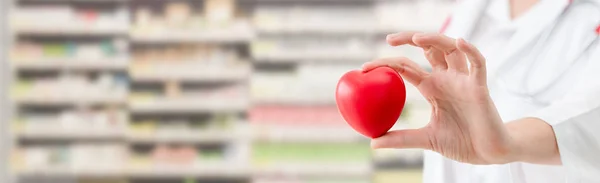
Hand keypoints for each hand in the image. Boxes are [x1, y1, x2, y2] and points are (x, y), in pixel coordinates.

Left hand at [363, 32, 517, 163]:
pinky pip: (478, 63)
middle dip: (409, 39)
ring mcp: (463, 80)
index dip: (387, 63)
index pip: (406, 68)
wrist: (490, 153)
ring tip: (417, 38)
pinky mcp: (480, 87)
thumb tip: (373, 143)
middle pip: (428, 49)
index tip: (365, 68)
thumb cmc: (463, 141)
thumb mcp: (426, 139)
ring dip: (435, 39)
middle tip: (389, 39)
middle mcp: (447, 79)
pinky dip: (470, 50)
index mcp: (432, 88)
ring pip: (451, 49)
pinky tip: (459, 42)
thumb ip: (402, 138)